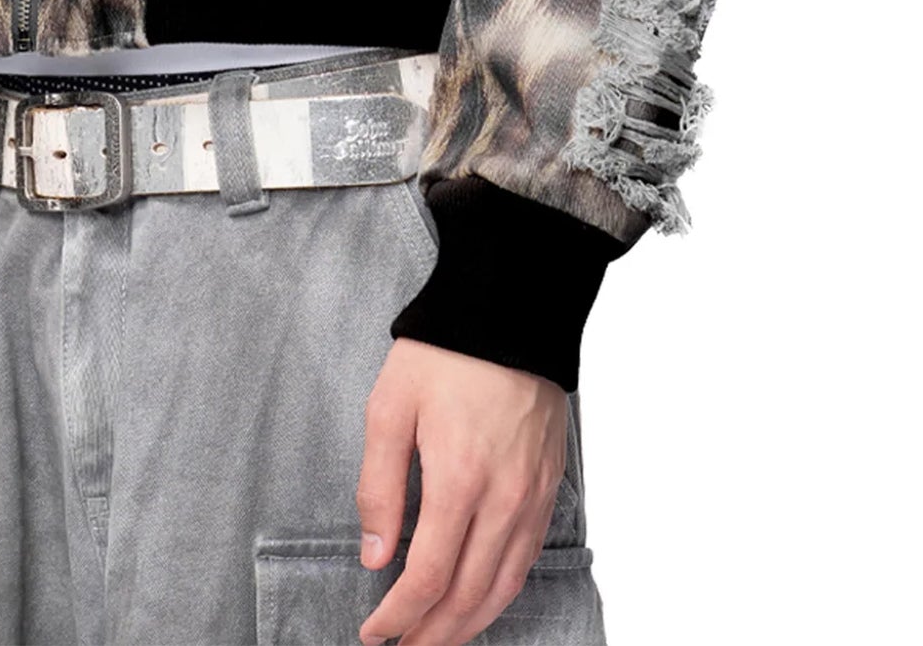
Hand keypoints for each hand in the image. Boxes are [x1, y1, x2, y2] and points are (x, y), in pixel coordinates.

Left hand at [354, 336, 568, 645]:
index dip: (398, 617)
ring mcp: (532, 495)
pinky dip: (501, 593)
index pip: (428, 578)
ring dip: (468, 625)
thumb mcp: (389, 407)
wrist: (510, 309)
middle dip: (431, 635)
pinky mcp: (548, 486)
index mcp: (459, 479)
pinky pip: (526, 559)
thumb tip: (376, 554)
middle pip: (468, 596)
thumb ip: (379, 486)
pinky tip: (480, 601)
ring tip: (437, 640)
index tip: (373, 633)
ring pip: (503, 587)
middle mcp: (503, 498)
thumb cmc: (445, 352)